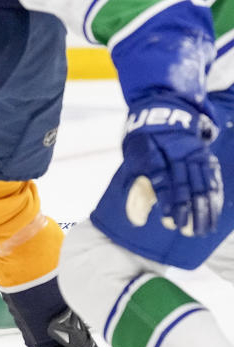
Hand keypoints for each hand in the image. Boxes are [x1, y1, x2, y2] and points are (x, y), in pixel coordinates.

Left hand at [122, 97, 221, 236]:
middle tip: (188, 231)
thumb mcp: (133, 161)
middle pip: (185, 184)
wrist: (162, 115)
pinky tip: (214, 213)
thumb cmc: (143, 145)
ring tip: (203, 229)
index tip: (169, 220)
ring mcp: (195, 154)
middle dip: (187, 210)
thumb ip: (136, 189)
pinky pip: (212, 179)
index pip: (162, 180)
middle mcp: (177, 153)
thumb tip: (136, 219)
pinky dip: (214, 198)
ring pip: (202, 184)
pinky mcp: (206, 157)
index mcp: (155, 153)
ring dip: (204, 209)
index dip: (167, 201)